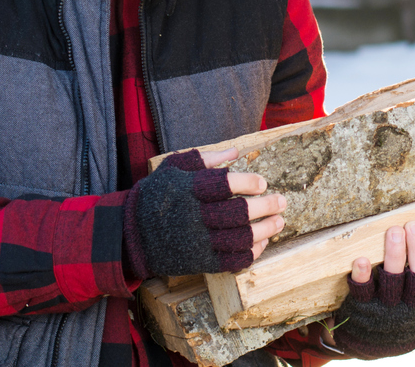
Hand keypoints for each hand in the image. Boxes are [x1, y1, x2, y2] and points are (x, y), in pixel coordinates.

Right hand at [122, 148, 286, 279]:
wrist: (132, 233)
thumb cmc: (157, 194)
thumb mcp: (173, 168)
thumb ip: (204, 159)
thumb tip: (236, 152)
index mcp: (187, 189)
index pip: (222, 185)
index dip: (246, 183)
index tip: (262, 182)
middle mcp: (193, 216)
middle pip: (237, 213)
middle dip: (266, 207)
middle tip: (282, 201)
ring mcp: (197, 242)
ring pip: (239, 239)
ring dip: (265, 231)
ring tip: (279, 221)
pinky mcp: (200, 262)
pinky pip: (232, 261)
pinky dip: (252, 253)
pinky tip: (262, 242)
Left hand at [327, 220, 414, 358]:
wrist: (383, 340)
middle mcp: (414, 303)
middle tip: (414, 224)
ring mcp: (388, 306)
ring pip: (393, 281)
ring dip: (393, 257)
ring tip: (393, 231)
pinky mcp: (364, 307)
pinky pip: (363, 291)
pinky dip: (362, 276)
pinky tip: (360, 259)